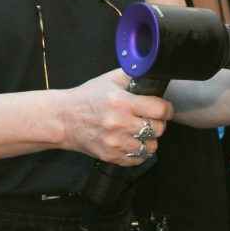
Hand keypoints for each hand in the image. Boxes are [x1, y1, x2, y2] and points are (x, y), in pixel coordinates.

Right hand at [59, 69, 173, 165]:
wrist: (63, 119)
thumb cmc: (87, 98)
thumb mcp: (109, 80)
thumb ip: (132, 75)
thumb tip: (153, 72)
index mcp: (122, 102)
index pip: (160, 110)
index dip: (166, 109)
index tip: (164, 109)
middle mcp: (120, 123)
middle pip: (158, 129)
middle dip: (157, 123)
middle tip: (149, 119)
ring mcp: (115, 142)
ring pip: (150, 147)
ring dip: (148, 139)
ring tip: (139, 131)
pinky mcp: (111, 156)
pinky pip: (138, 159)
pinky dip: (138, 152)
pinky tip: (131, 142)